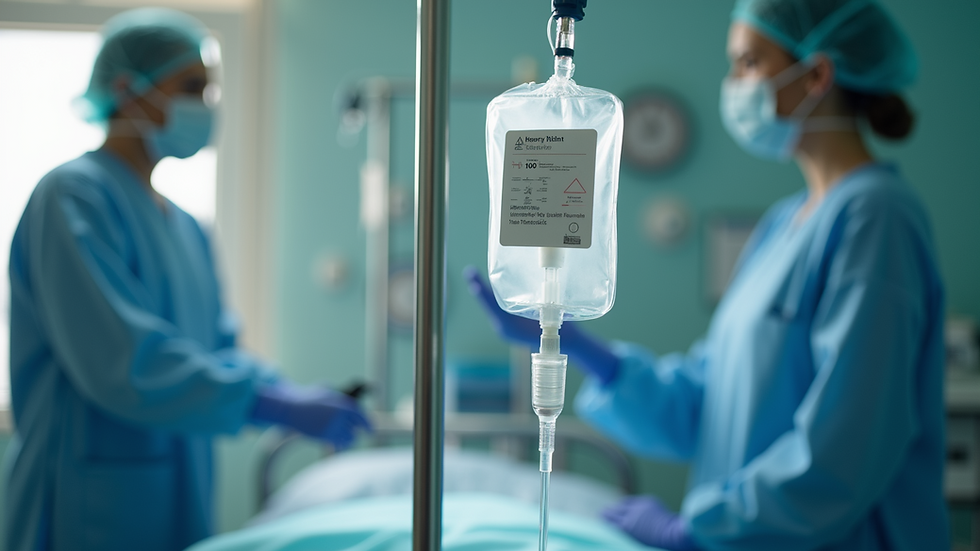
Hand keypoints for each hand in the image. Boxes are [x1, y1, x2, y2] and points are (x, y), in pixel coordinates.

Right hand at [251, 382, 371, 450]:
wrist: (292, 409)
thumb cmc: (309, 398)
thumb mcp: (327, 392)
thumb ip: (340, 397)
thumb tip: (351, 396)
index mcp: (341, 405)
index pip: (360, 416)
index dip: (368, 424)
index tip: (371, 430)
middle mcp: (338, 417)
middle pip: (355, 427)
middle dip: (359, 430)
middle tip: (362, 432)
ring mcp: (331, 428)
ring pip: (349, 438)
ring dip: (351, 438)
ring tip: (350, 437)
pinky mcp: (323, 437)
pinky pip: (338, 443)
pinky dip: (341, 443)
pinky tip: (341, 441)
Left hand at [463, 266, 619, 384]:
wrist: (565, 344)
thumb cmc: (561, 329)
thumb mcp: (551, 315)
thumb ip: (542, 307)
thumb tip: (540, 292)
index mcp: (512, 328)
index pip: (493, 308)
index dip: (483, 295)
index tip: (474, 284)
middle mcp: (505, 329)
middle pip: (490, 305)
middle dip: (480, 289)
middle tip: (470, 272)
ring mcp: (506, 328)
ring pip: (493, 308)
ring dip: (485, 293)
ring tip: (473, 276)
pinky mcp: (509, 326)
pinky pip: (498, 310)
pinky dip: (493, 299)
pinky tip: (490, 287)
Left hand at [602, 495, 699, 550]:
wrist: (675, 533)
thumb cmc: (675, 529)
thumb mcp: (665, 517)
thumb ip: (653, 516)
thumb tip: (648, 524)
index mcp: (647, 501)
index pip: (629, 503)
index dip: (622, 507)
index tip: (617, 510)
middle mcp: (638, 507)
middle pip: (620, 507)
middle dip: (613, 510)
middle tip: (603, 512)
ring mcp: (633, 517)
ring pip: (614, 514)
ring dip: (607, 515)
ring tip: (600, 516)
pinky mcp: (629, 527)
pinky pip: (614, 524)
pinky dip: (607, 522)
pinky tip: (601, 523)